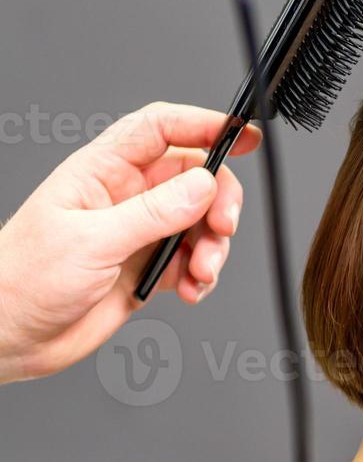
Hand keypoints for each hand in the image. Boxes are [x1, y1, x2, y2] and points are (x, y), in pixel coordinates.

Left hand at [0, 103, 260, 384]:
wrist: (7, 337)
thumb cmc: (23, 279)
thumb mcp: (91, 241)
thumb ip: (152, 213)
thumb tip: (202, 185)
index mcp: (104, 171)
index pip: (161, 130)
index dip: (203, 125)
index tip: (241, 135)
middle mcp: (126, 196)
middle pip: (194, 176)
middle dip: (218, 199)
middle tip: (223, 226)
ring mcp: (139, 232)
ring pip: (200, 221)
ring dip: (213, 246)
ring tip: (200, 272)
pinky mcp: (147, 267)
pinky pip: (193, 259)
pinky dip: (202, 275)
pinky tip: (189, 290)